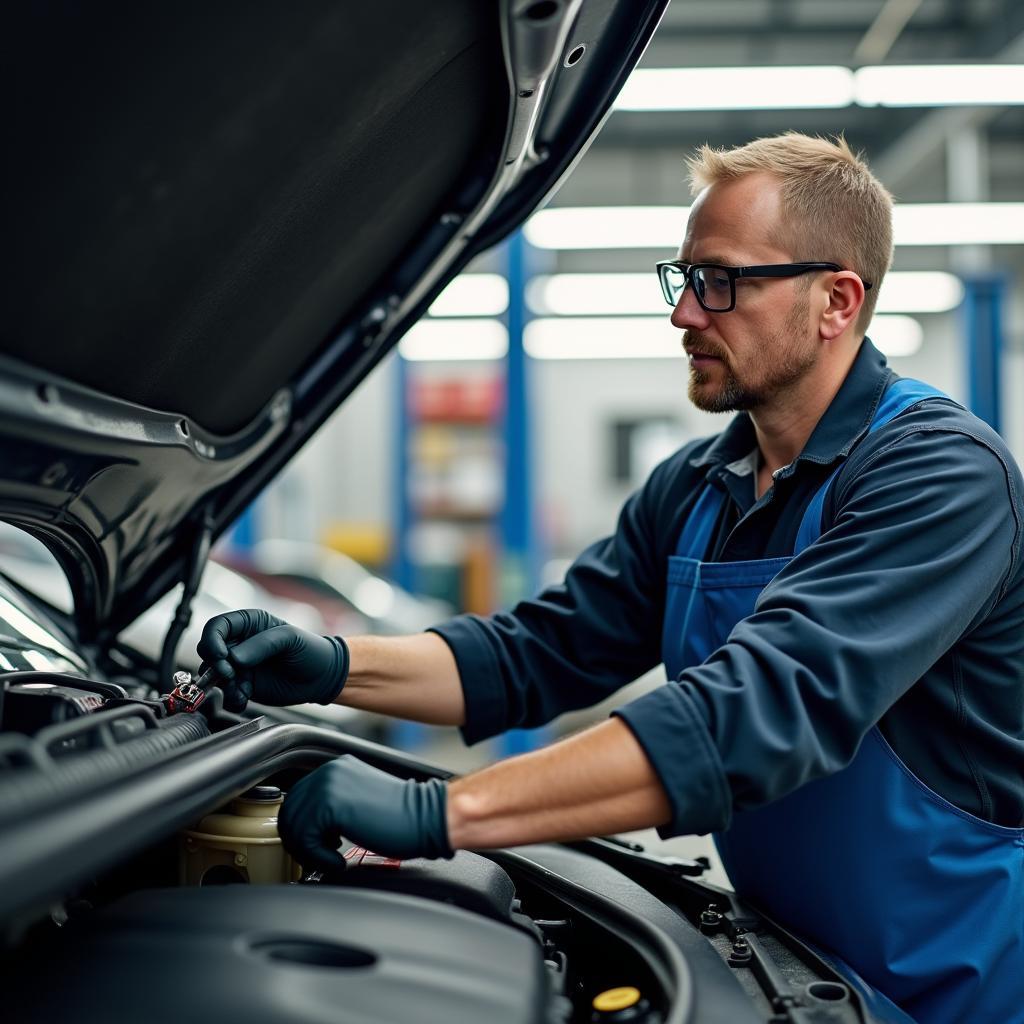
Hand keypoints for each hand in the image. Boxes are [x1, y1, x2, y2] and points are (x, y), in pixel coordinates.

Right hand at [196, 608, 348, 711]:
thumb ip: (262, 645)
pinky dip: (232, 698)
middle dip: (216, 665)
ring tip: (243, 689)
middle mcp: (240, 643)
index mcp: (249, 624)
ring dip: (224, 685)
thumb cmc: (310, 650)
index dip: (212, 640)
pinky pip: (226, 693)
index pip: (217, 626)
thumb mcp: (289, 639)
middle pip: (208, 651)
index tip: (222, 655)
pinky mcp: (243, 685)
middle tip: (232, 674)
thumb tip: (235, 657)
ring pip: (214, 675)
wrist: (322, 677)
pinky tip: (245, 697)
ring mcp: (239, 666)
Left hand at [278, 756, 452, 869]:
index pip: (296, 800)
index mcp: (334, 768)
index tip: (317, 846)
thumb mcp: (357, 801)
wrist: (426, 817)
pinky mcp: (331, 804)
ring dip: (309, 851)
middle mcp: (328, 771)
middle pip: (289, 813)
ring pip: (293, 827)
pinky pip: (305, 839)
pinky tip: (338, 859)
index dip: (302, 829)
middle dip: (301, 841)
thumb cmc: (399, 817)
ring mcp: (328, 785)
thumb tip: (305, 827)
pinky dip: (318, 857)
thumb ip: (332, 805)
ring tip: (332, 857)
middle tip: (321, 856)